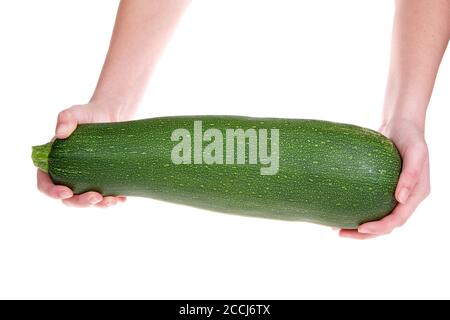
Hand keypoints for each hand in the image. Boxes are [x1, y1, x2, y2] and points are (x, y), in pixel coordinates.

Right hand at [37, 102, 127, 207]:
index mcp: (54, 163)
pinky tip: (121, 199)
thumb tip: (60, 133)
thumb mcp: (77, 112)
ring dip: (98, 206)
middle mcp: (67, 175)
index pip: (45, 182)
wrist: (113, 116)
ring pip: (87, 201)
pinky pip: (105, 197)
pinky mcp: (102, 180)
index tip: (66, 192)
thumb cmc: (90, 114)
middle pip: (68, 198)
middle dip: (81, 203)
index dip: (52, 192)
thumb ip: (66, 118)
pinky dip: (112, 200)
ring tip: (113, 201)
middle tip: (96, 197)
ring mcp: (85, 180)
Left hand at [339, 119, 429, 238]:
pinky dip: (356, 210)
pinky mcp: (383, 189)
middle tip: (340, 233)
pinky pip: (370, 205)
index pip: (399, 219)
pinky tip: (338, 210)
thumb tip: (400, 198)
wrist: (402, 125)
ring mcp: (395, 195)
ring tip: (335, 229)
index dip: (380, 227)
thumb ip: (411, 174)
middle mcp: (406, 199)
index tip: (361, 228)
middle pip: (386, 225)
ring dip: (358, 228)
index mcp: (417, 195)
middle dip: (364, 234)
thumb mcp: (416, 152)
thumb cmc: (410, 136)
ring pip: (377, 218)